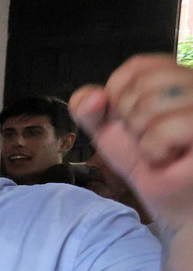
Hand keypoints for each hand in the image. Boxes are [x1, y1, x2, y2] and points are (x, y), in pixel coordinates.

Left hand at [72, 54, 192, 223]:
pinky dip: (155, 151)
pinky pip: (165, 129)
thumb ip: (89, 109)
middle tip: (151, 140)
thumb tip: (93, 96)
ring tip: (162, 151)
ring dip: (143, 138)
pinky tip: (169, 162)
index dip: (119, 94)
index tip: (131, 121)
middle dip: (131, 119)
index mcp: (182, 78)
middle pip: (144, 83)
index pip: (139, 65)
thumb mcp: (111, 130)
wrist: (178, 205)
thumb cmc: (152, 164)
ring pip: (153, 104)